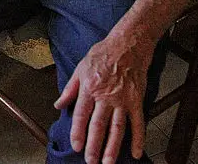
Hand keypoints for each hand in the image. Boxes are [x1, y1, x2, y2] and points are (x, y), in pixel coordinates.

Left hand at [53, 34, 153, 163]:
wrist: (127, 45)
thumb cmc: (102, 54)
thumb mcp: (80, 68)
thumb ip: (70, 89)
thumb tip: (59, 105)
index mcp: (89, 89)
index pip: (82, 115)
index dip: (78, 132)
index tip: (76, 146)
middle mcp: (105, 97)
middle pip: (99, 125)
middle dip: (94, 145)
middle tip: (91, 161)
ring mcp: (123, 100)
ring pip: (117, 128)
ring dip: (113, 147)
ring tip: (108, 162)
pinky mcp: (137, 100)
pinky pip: (138, 122)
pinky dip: (138, 138)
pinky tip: (136, 153)